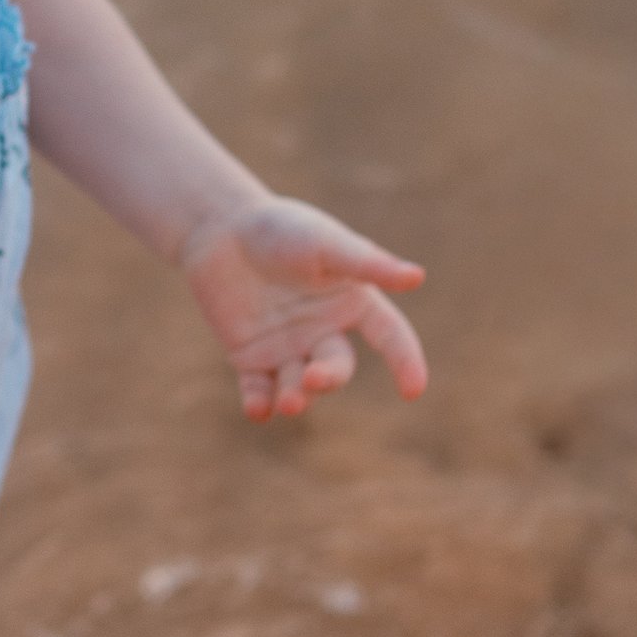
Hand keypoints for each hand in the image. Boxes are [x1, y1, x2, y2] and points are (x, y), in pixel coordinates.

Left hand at [180, 196, 427, 422]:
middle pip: (338, 367)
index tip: (413, 390)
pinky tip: (258, 410)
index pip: (389, 336)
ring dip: (296, 398)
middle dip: (329, 378)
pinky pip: (259, 390)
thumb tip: (417, 277)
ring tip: (288, 403)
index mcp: (352, 302)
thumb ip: (367, 263)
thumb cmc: (280, 227)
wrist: (220, 226)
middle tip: (312, 377)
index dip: (406, 362)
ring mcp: (287, 347)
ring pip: (299, 386)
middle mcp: (324, 331)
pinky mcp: (250, 357)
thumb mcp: (325, 243)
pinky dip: (259, 404)